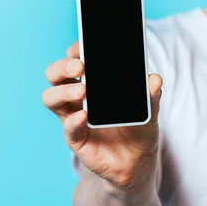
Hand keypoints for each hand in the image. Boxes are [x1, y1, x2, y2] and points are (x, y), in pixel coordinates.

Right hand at [43, 41, 163, 190]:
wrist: (138, 162)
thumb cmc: (138, 129)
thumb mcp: (150, 111)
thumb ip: (151, 95)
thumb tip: (155, 79)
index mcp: (92, 83)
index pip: (74, 59)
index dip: (75, 50)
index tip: (83, 44)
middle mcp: (77, 97)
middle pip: (55, 75)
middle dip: (62, 67)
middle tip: (80, 66)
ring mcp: (73, 117)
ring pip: (51, 98)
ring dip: (63, 91)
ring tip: (81, 90)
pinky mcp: (76, 139)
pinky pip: (68, 129)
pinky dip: (73, 122)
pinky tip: (84, 117)